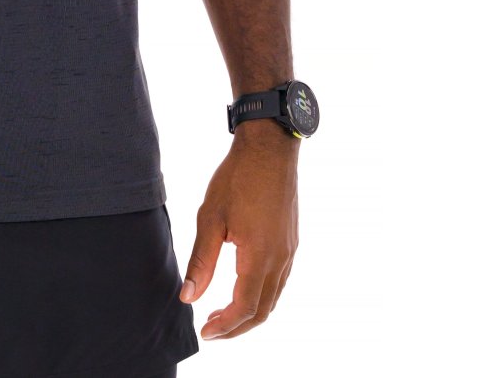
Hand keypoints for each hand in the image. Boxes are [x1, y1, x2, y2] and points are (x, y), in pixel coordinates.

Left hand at [179, 129, 298, 338]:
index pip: (244, 307)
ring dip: (250, 312)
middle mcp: (280, 259)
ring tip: (223, 313)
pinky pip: (279, 281)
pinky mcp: (291, 242)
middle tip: (211, 329)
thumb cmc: (237, 178)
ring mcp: (289, 251)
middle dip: (237, 327)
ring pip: (273, 298)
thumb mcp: (210, 218)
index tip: (205, 332)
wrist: (269, 148)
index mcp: (259, 256)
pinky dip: (261, 295)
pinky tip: (242, 288)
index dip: (225, 326)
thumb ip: (201, 262)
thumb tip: (188, 297)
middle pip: (263, 310)